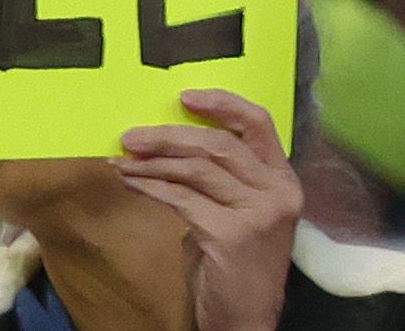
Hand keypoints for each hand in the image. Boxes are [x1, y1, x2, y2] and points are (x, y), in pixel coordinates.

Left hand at [117, 90, 301, 330]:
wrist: (245, 315)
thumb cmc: (234, 259)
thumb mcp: (236, 209)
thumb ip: (218, 174)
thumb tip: (165, 136)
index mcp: (282, 180)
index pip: (260, 123)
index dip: (222, 103)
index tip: (183, 95)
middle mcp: (278, 192)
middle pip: (218, 143)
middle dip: (168, 135)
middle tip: (130, 136)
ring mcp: (259, 214)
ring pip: (196, 168)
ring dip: (151, 161)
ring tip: (122, 160)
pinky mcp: (232, 233)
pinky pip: (180, 196)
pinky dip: (149, 185)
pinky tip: (130, 181)